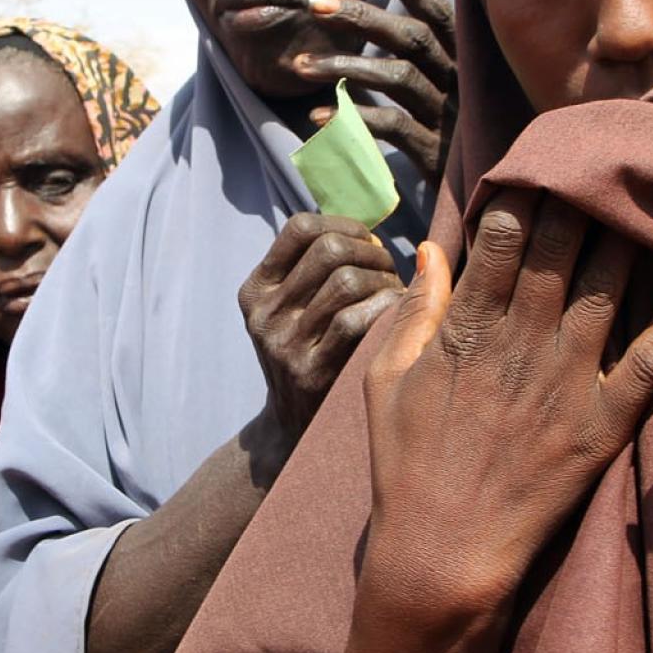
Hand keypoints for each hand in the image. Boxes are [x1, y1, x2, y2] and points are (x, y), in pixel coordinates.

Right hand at [240, 214, 403, 447]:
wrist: (293, 427)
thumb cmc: (310, 352)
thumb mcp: (291, 310)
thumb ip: (314, 270)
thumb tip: (370, 234)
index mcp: (256, 290)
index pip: (301, 228)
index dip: (344, 224)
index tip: (368, 242)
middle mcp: (263, 314)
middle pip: (329, 249)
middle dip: (371, 253)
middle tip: (388, 273)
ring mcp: (284, 344)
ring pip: (346, 281)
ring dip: (384, 281)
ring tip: (395, 296)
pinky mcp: (311, 372)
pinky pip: (357, 320)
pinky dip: (386, 309)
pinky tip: (397, 317)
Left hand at [297, 0, 455, 186]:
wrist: (499, 197)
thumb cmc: (463, 139)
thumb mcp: (450, 95)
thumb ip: (418, 66)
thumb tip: (364, 37)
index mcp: (467, 60)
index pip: (437, 10)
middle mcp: (463, 81)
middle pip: (410, 36)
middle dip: (360, 15)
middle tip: (313, 2)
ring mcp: (451, 116)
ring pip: (396, 78)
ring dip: (343, 67)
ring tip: (300, 66)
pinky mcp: (437, 153)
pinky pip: (390, 127)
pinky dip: (353, 119)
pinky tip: (318, 117)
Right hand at [363, 191, 652, 600]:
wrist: (443, 555)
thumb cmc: (406, 466)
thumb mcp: (387, 381)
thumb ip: (415, 313)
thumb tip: (431, 250)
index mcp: (467, 329)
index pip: (502, 236)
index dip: (524, 193)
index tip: (540, 167)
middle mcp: (521, 343)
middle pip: (561, 248)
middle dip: (581, 199)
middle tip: (602, 166)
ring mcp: (566, 382)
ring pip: (610, 288)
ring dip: (629, 238)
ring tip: (647, 200)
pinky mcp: (602, 423)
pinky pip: (651, 361)